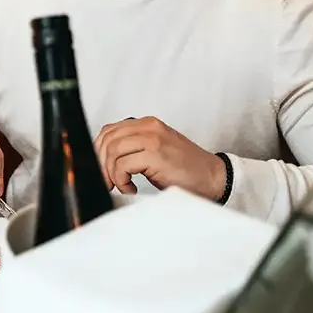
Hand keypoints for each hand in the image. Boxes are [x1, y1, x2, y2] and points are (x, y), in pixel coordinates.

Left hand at [94, 116, 224, 199]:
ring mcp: (153, 139)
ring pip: (113, 151)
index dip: (98, 150)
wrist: (214, 178)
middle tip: (107, 181)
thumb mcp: (155, 151)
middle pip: (108, 139)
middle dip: (101, 163)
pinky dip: (121, 180)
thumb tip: (103, 158)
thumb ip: (134, 147)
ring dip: (111, 173)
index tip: (100, 168)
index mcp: (147, 124)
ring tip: (121, 185)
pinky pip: (123, 165)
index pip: (109, 130)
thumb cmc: (185, 169)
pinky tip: (132, 188)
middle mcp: (149, 127)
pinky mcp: (155, 155)